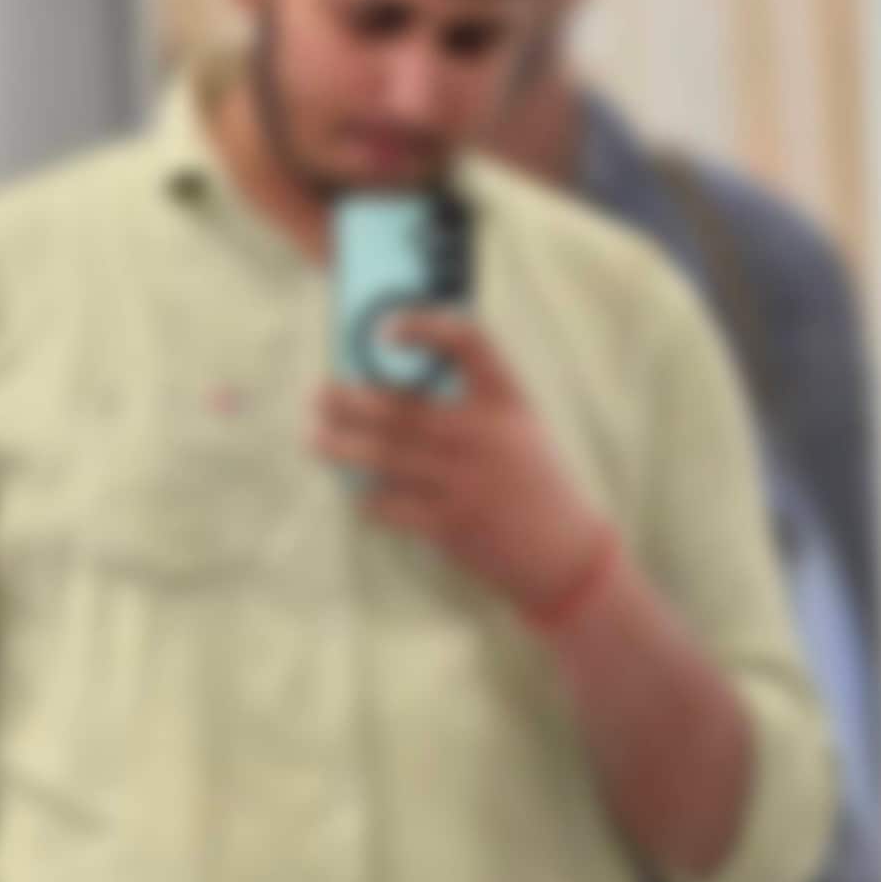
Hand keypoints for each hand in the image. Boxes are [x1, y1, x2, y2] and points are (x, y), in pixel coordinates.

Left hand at [312, 310, 612, 612]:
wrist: (565, 554)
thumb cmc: (532, 479)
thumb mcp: (518, 426)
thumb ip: (470, 399)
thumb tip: (392, 382)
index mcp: (507, 400)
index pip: (468, 342)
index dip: (425, 327)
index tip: (387, 328)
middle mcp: (484, 436)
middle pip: (403, 408)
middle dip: (350, 400)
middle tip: (319, 393)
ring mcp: (466, 482)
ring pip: (385, 457)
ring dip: (342, 447)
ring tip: (315, 440)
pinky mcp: (451, 526)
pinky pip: (390, 506)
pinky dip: (367, 497)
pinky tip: (355, 490)